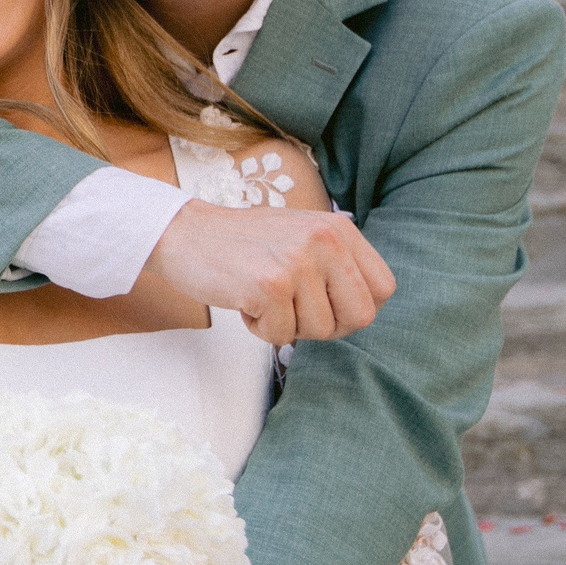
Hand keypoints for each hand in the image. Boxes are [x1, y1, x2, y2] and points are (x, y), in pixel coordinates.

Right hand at [142, 199, 393, 345]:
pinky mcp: (269, 286)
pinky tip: (244, 302)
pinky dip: (261, 329)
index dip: (355, 309)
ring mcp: (298, 263)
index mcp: (338, 229)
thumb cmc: (242, 244)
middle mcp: (325, 241)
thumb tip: (366, 309)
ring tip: (262, 298)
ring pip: (319, 330)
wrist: (183, 233)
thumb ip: (336, 264)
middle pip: (359, 317)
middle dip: (326, 326)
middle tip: (293, 313)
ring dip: (287, 326)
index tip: (325, 306)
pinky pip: (281, 335)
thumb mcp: (301, 237)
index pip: (382, 289)